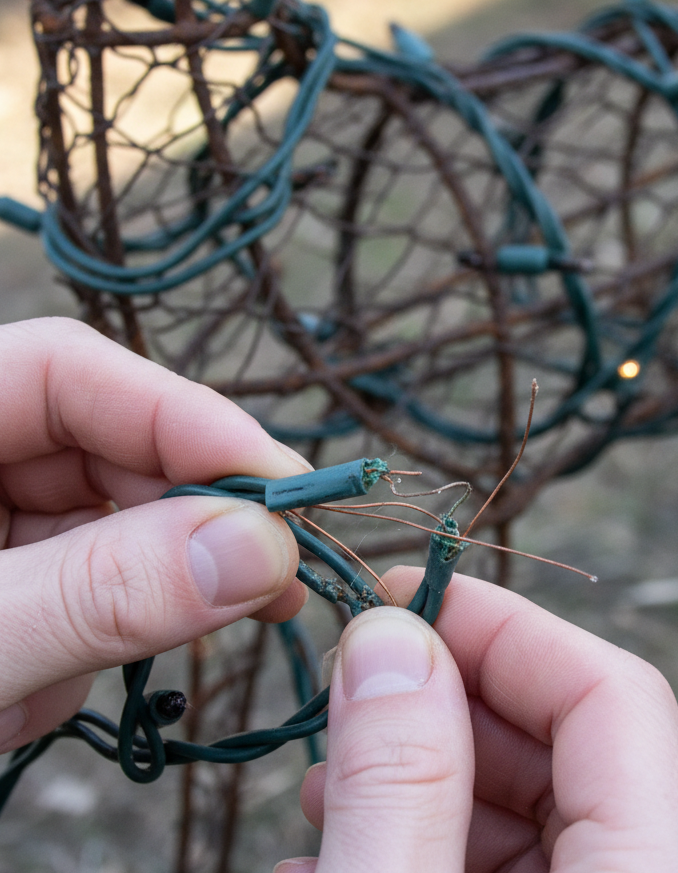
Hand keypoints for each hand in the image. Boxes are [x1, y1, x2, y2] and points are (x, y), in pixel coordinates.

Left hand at [0, 317, 309, 752]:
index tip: (280, 491)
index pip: (67, 369)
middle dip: (187, 517)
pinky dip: (99, 632)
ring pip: (108, 521)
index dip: (181, 416)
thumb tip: (263, 548)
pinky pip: (86, 581)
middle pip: (105, 446)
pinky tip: (55, 679)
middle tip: (275, 581)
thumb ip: (100, 592)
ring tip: (115, 659)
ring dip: (139, 591)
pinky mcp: (6, 583)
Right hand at [276, 567, 677, 872]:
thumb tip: (389, 638)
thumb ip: (403, 784)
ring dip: (423, 777)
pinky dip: (426, 844)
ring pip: (534, 811)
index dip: (506, 625)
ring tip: (324, 787)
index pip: (613, 693)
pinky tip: (338, 857)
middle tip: (349, 689)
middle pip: (570, 744)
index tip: (402, 597)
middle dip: (447, 700)